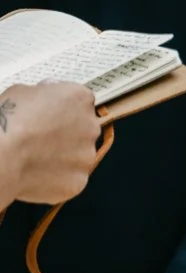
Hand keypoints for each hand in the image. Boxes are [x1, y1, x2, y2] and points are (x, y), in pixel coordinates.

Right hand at [0, 81, 100, 206]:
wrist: (3, 155)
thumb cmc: (8, 121)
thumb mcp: (22, 91)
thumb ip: (43, 93)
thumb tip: (44, 96)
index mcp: (79, 98)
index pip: (79, 102)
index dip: (62, 110)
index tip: (50, 116)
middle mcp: (90, 126)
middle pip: (83, 129)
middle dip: (67, 134)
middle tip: (42, 139)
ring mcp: (87, 156)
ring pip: (79, 156)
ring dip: (63, 157)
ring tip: (36, 158)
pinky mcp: (78, 181)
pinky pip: (70, 178)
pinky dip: (57, 178)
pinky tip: (37, 173)